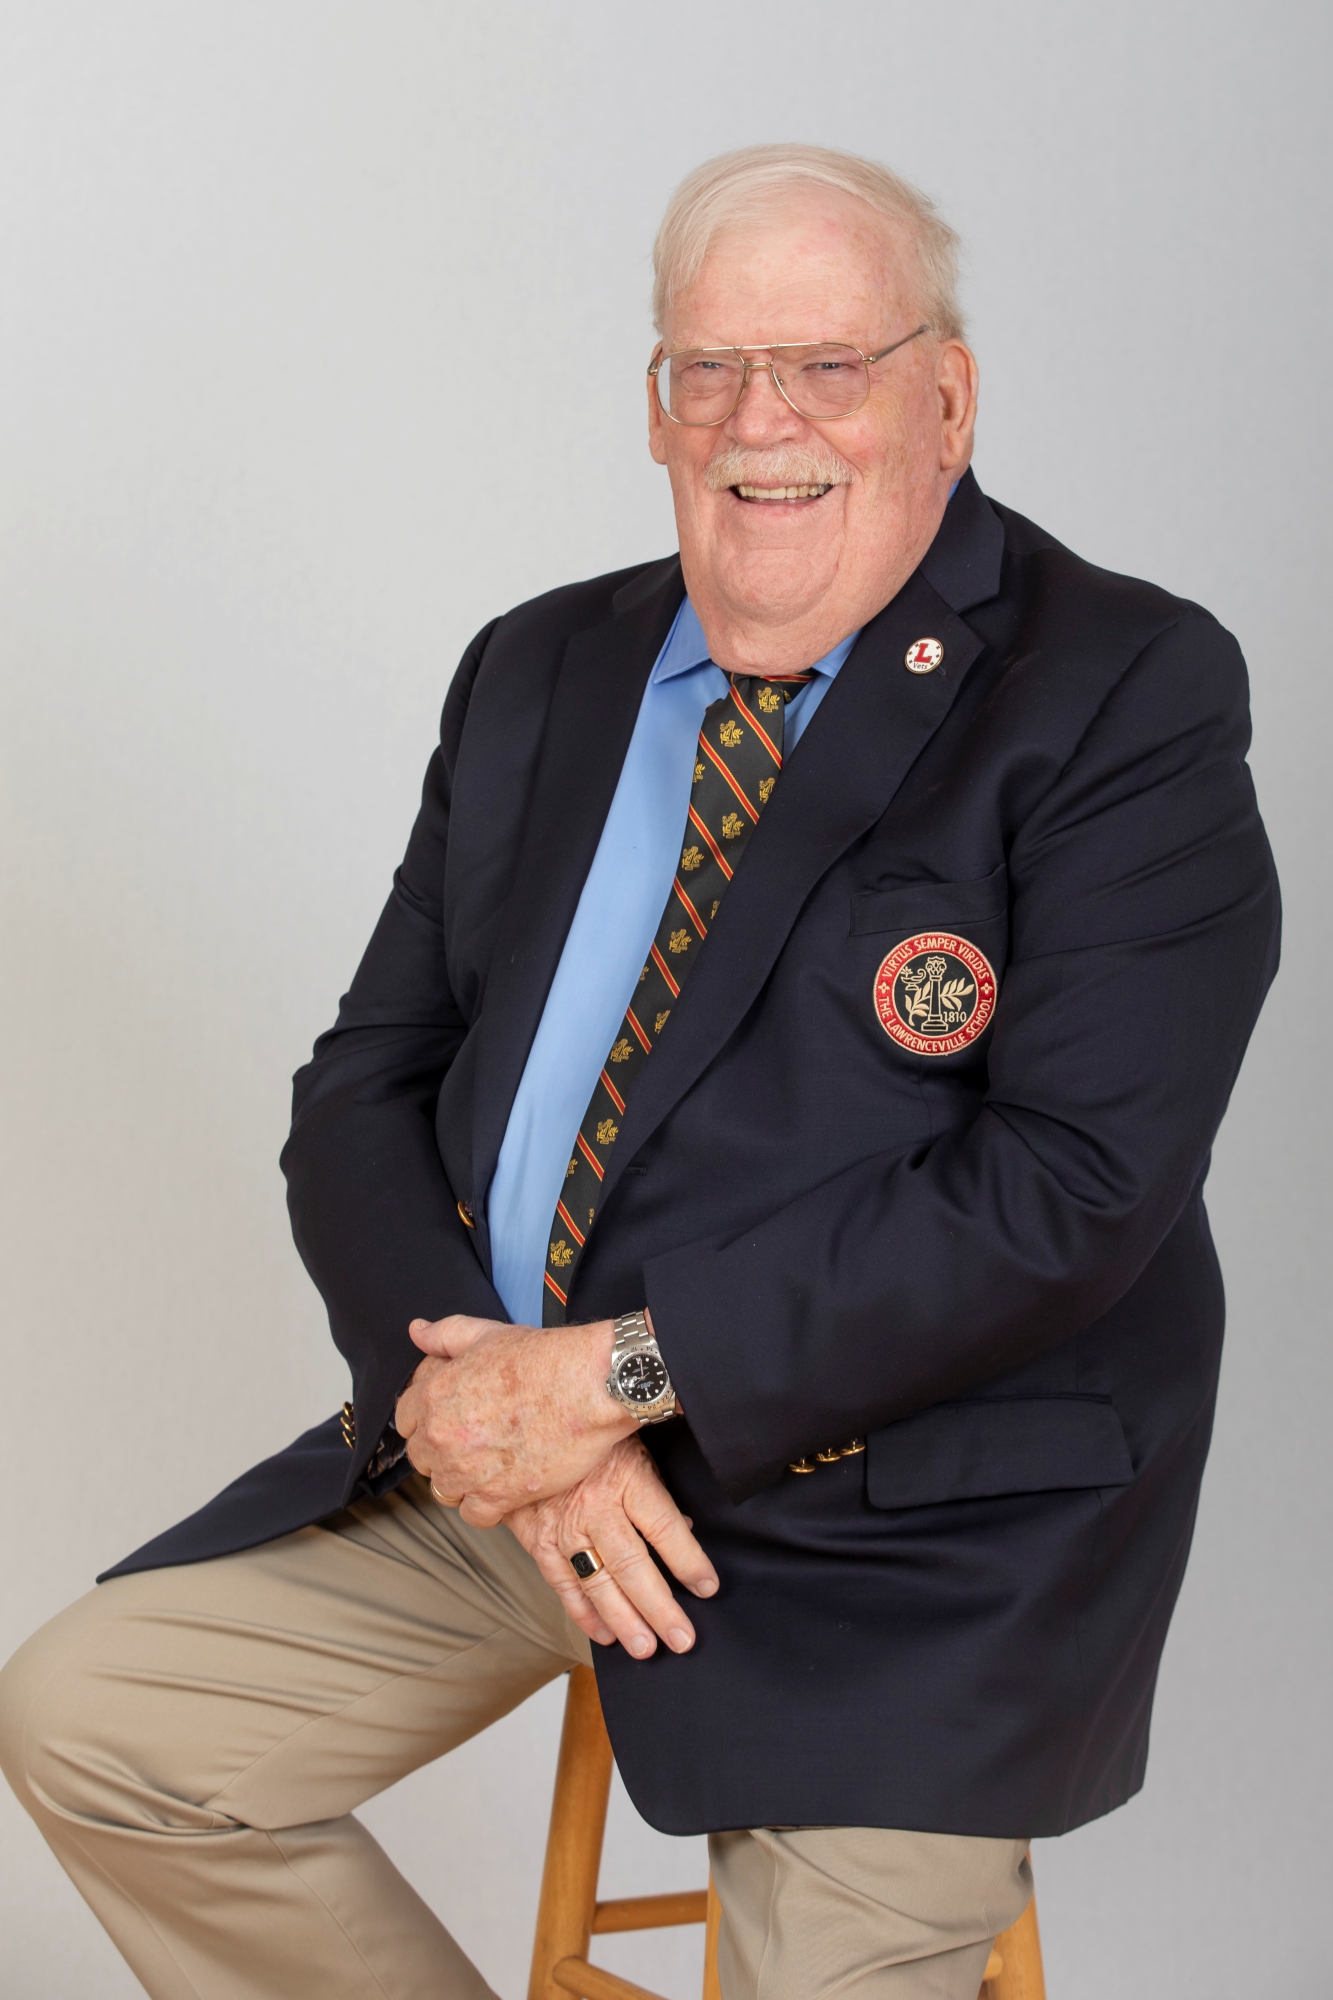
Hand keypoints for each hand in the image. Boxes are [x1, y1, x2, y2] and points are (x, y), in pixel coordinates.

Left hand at [394, 1313, 634, 1526]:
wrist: (590, 1386)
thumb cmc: (546, 1359)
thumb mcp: (487, 1334)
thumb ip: (445, 1334)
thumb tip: (416, 1331)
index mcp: (434, 1394)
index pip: (404, 1421)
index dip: (428, 1420)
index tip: (450, 1420)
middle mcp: (443, 1435)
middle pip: (422, 1459)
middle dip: (443, 1451)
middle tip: (476, 1442)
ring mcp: (467, 1470)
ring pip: (444, 1489)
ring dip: (463, 1481)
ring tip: (491, 1465)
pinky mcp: (497, 1496)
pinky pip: (473, 1515)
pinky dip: (487, 1506)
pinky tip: (505, 1487)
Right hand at [507, 1434, 718, 1658]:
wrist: (521, 1427)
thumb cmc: (589, 1438)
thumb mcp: (630, 1447)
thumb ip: (655, 1489)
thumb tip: (684, 1527)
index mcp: (627, 1478)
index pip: (665, 1529)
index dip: (689, 1561)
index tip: (707, 1587)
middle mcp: (596, 1507)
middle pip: (633, 1566)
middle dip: (659, 1608)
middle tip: (682, 1639)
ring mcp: (564, 1527)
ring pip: (599, 1582)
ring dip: (624, 1620)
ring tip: (646, 1648)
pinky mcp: (540, 1541)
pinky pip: (564, 1584)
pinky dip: (583, 1613)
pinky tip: (604, 1634)